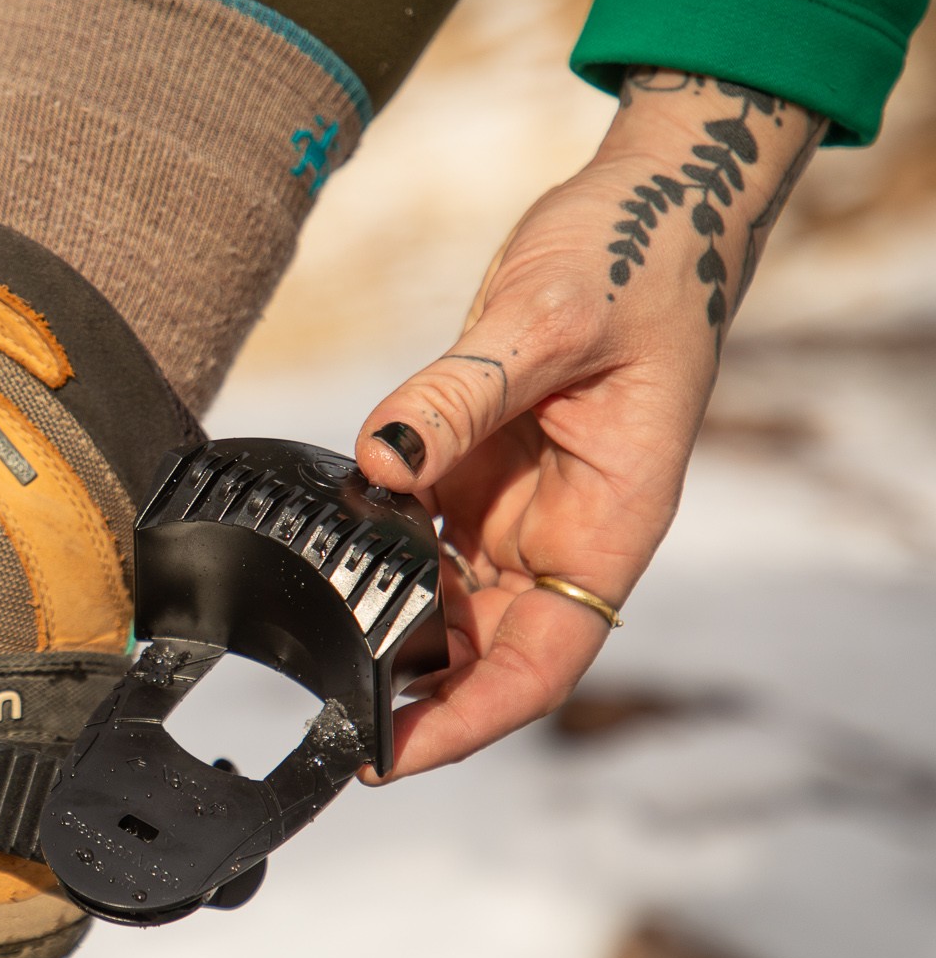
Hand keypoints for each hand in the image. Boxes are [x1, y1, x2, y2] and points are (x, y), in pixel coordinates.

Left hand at [354, 69, 825, 778]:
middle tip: (320, 711)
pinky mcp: (482, 469)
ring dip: (387, 627)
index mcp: (612, 521)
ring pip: (450, 602)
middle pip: (487, 651)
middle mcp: (568, 531)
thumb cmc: (635, 260)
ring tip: (307, 649)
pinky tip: (326, 551)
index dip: (469, 719)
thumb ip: (458, 396)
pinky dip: (376, 553)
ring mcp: (523, 505)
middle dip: (412, 693)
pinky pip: (424, 535)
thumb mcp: (546, 318)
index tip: (392, 753)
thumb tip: (380, 459)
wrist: (650, 205)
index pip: (543, 661)